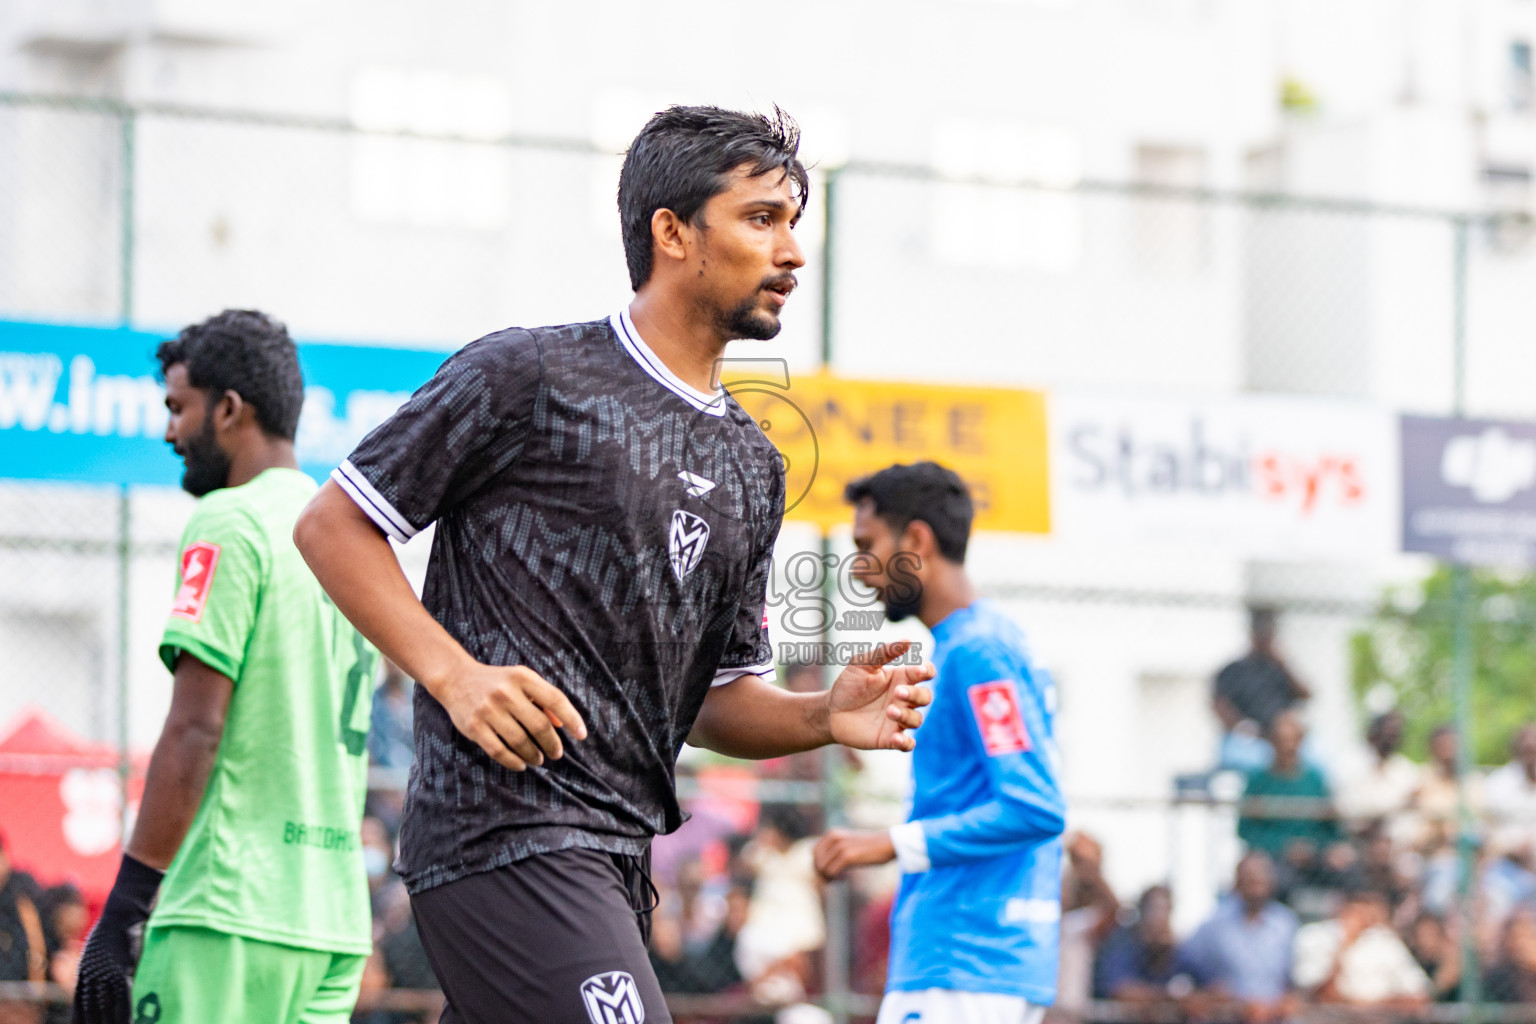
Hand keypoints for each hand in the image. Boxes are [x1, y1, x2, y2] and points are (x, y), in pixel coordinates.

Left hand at [73, 856, 161, 1023]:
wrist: (125, 909)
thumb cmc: (117, 922)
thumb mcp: (102, 945)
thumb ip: (103, 962)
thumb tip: (111, 974)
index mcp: (85, 971)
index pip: (80, 1003)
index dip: (82, 1019)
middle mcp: (91, 976)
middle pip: (91, 1010)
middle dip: (95, 1023)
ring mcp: (106, 975)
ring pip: (107, 1008)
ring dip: (111, 1023)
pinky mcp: (121, 971)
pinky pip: (123, 1000)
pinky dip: (125, 1014)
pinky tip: (128, 1023)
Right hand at [437, 662, 587, 770]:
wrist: (456, 679)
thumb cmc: (498, 682)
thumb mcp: (522, 680)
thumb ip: (544, 698)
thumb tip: (563, 725)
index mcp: (522, 677)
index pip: (555, 699)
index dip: (572, 719)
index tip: (581, 735)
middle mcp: (505, 692)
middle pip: (539, 725)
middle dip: (552, 744)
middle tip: (557, 754)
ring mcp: (488, 710)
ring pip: (519, 741)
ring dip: (534, 754)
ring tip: (539, 759)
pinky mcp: (473, 726)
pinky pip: (498, 751)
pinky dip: (513, 761)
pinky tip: (521, 764)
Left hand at [814, 828, 895, 879]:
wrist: (888, 843)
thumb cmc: (870, 846)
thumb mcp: (849, 842)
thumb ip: (835, 849)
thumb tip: (820, 865)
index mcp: (832, 833)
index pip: (813, 852)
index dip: (819, 864)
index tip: (831, 871)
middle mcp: (834, 837)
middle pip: (816, 861)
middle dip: (822, 873)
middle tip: (834, 879)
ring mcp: (840, 846)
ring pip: (822, 868)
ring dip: (829, 877)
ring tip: (840, 878)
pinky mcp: (848, 856)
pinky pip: (832, 872)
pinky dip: (835, 879)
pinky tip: (844, 878)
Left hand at [826, 641, 933, 751]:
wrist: (830, 711)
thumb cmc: (849, 684)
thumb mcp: (862, 663)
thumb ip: (885, 652)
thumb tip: (909, 639)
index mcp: (901, 678)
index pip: (925, 673)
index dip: (927, 671)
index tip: (920, 670)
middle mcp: (904, 700)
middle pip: (925, 697)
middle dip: (915, 694)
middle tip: (898, 692)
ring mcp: (898, 720)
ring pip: (917, 720)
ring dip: (907, 716)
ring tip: (889, 711)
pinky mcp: (889, 738)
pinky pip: (907, 744)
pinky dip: (906, 743)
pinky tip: (897, 738)